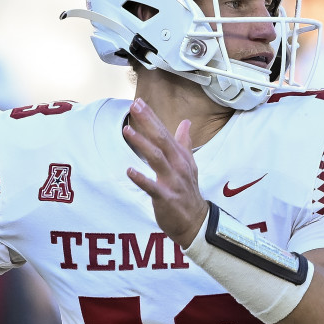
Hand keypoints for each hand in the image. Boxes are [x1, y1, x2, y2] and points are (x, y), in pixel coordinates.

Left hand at [122, 98, 208, 247]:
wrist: (196, 222)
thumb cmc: (188, 192)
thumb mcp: (189, 165)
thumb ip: (184, 143)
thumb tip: (186, 122)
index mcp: (180, 157)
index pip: (164, 133)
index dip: (152, 117)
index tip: (139, 102)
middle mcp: (178, 166)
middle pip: (161, 140)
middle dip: (148, 122)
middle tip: (135, 106)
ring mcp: (173, 182)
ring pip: (157, 159)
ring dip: (142, 144)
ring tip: (128, 131)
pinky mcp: (166, 198)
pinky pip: (152, 187)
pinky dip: (141, 179)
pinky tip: (129, 170)